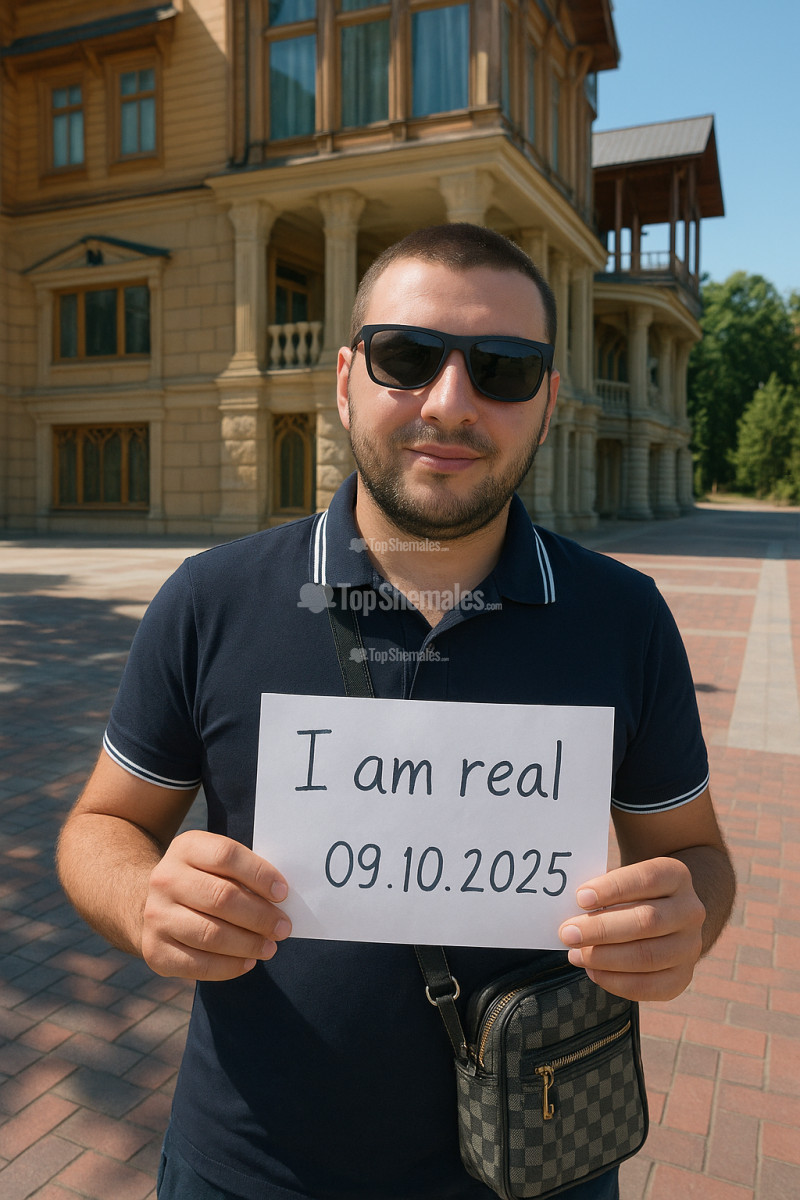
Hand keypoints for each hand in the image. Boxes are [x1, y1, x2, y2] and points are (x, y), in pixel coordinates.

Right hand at [141, 830, 290, 980]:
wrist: (150, 902)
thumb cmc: (201, 881)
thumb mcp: (214, 862)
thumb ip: (243, 872)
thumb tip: (280, 898)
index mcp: (186, 848)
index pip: (227, 856)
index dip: (259, 875)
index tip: (282, 893)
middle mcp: (165, 879)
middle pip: (222, 898)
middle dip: (260, 916)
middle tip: (283, 927)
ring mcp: (156, 916)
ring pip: (211, 934)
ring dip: (248, 944)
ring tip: (270, 947)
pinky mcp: (155, 950)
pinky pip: (198, 964)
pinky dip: (229, 966)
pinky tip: (247, 962)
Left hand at [558, 857, 705, 1001]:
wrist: (666, 913)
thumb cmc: (631, 893)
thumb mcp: (623, 878)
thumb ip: (601, 889)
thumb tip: (567, 906)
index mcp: (675, 875)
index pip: (647, 879)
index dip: (613, 889)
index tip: (580, 898)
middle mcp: (690, 910)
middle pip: (647, 921)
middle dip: (601, 929)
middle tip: (567, 933)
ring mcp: (691, 945)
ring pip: (648, 956)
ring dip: (605, 958)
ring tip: (575, 954)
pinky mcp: (683, 976)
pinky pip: (651, 986)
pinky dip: (618, 982)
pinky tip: (593, 972)